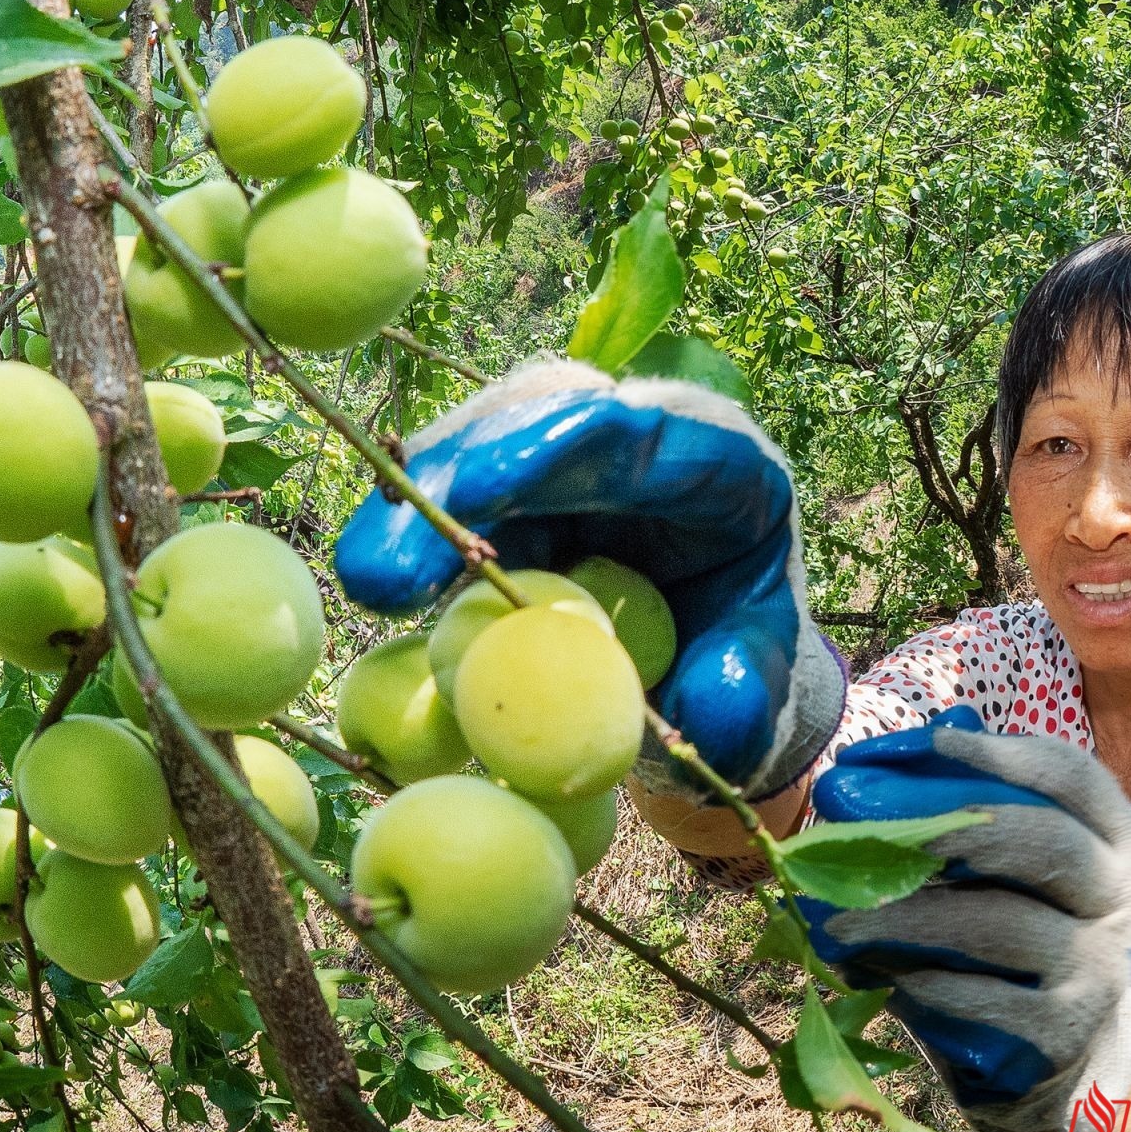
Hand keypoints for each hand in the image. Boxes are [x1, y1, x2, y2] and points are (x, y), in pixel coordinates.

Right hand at [333, 358, 845, 802]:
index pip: (619, 430)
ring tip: (367, 576)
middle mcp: (632, 441)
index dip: (539, 451)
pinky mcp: (514, 501)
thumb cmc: (742, 671)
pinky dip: (414, 539)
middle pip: (527, 421)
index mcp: (716, 463)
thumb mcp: (763, 692)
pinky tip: (375, 579)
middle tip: (385, 560)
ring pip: (476, 452)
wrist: (717, 676)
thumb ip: (748, 696)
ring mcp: (564, 465)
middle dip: (449, 480)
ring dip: (415, 510)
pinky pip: (455, 503)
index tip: (473, 495)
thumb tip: (709, 710)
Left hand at [798, 706, 1130, 1131]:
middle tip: (882, 838)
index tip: (939, 741)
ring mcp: (1103, 970)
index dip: (1009, 755)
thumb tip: (880, 766)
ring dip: (907, 918)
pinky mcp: (1065, 1031)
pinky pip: (983, 997)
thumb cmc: (1022, 932)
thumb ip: (976, 814)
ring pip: (1001, 923)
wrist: (1066, 1051)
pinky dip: (923, 982)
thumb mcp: (1021, 872)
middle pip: (1051, 844)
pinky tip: (878, 974)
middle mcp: (1126, 902)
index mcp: (1121, 844)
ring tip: (840, 920)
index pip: (1076, 778)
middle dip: (960, 833)